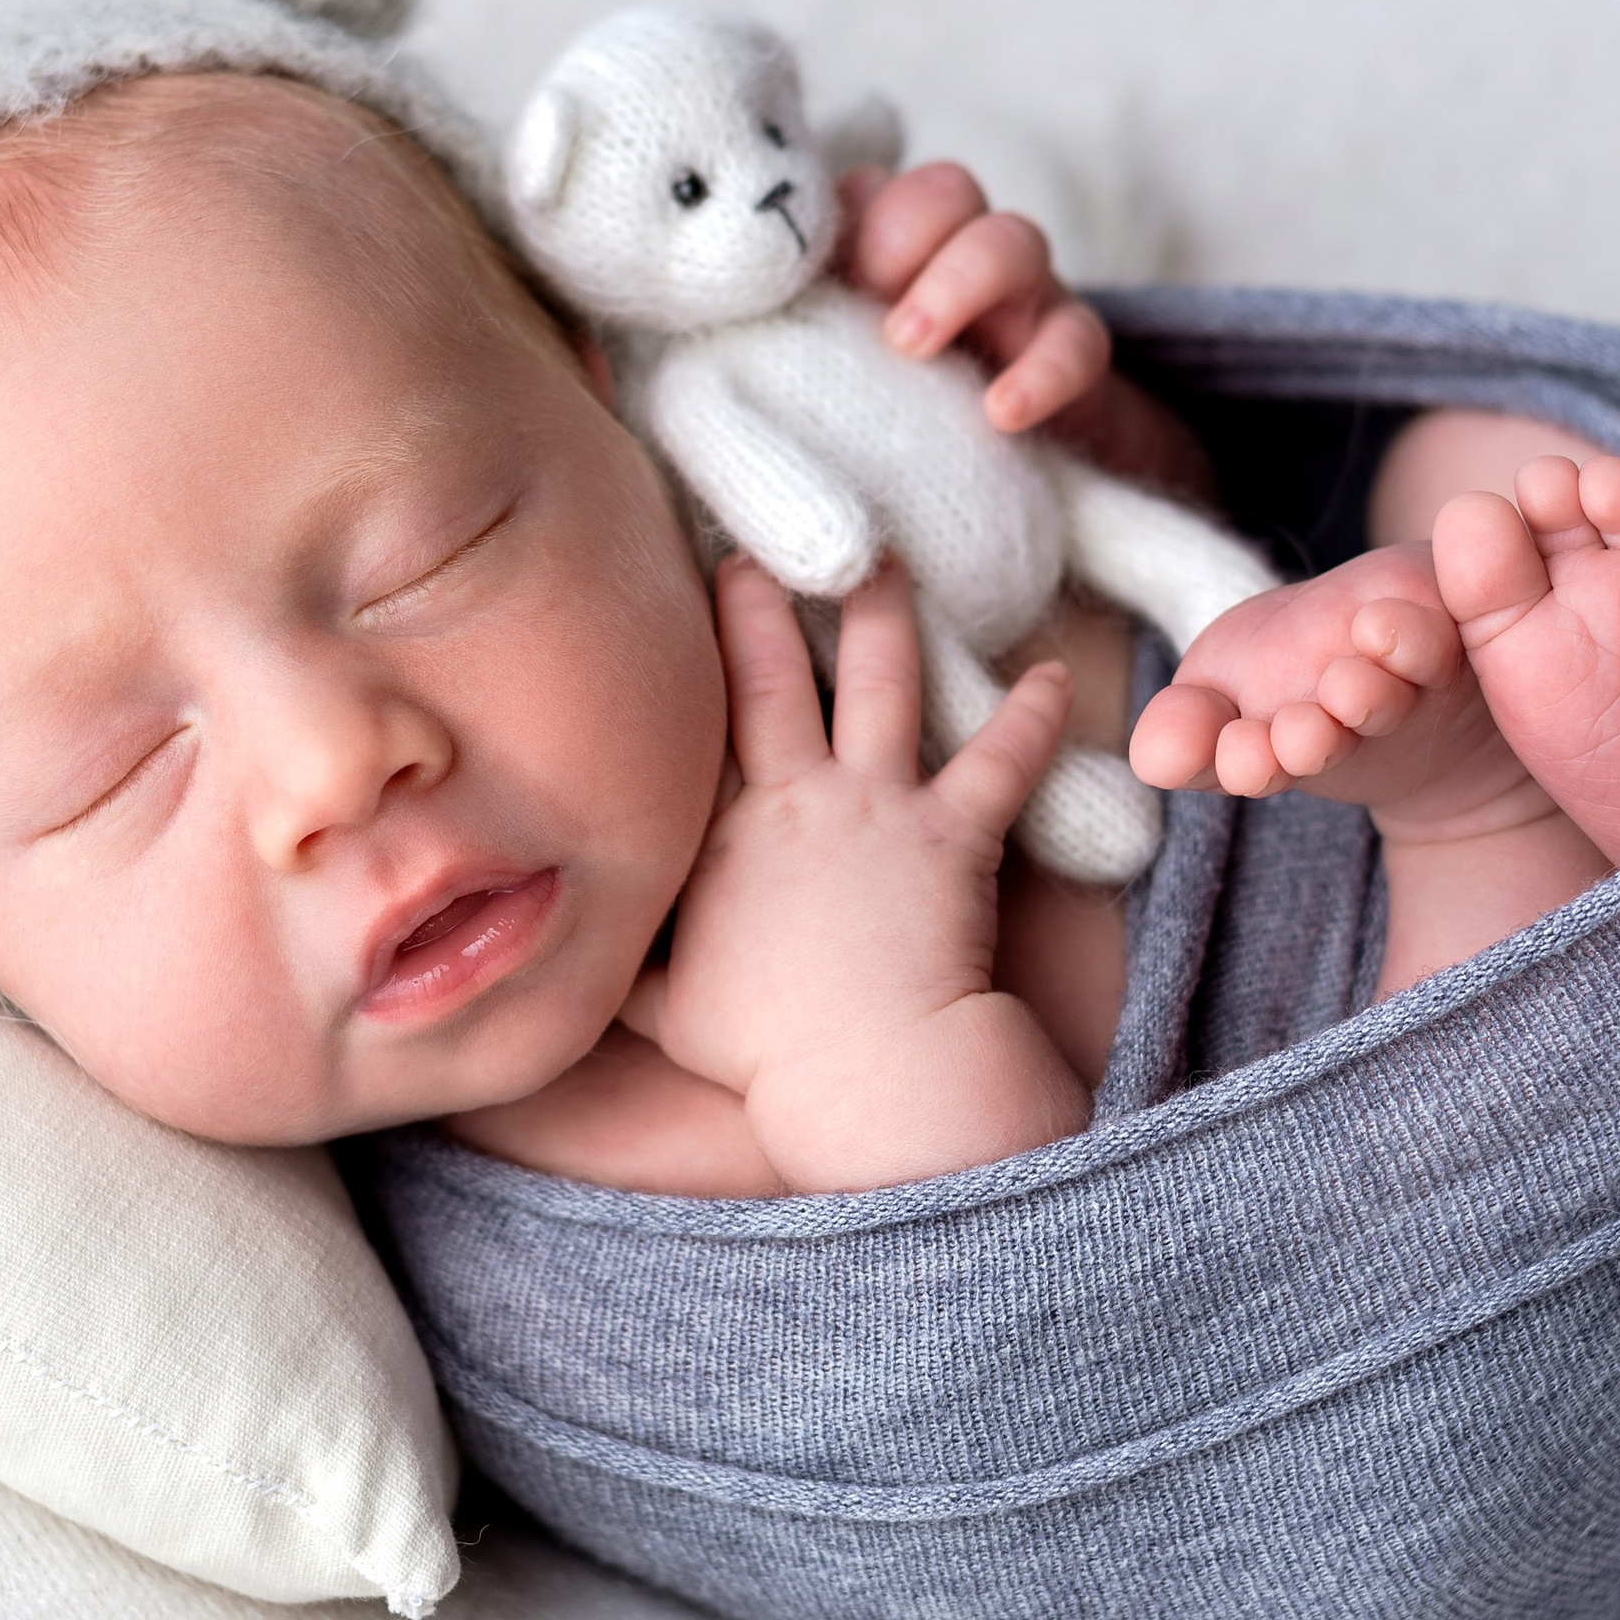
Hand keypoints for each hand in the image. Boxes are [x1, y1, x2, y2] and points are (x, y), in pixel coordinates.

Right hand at [635, 553, 1088, 1189]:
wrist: (862, 1070)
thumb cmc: (764, 1051)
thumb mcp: (663, 1012)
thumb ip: (623, 972)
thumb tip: (565, 960)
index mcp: (715, 836)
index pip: (690, 734)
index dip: (676, 669)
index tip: (662, 611)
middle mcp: (792, 799)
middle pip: (765, 677)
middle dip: (755, 604)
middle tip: (753, 549)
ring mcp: (876, 809)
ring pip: (881, 685)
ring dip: (885, 616)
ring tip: (888, 560)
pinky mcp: (952, 835)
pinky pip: (1001, 762)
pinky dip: (1031, 719)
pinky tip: (1054, 676)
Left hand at [836, 161, 1212, 500]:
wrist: (1010, 504)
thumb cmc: (899, 438)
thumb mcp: (838, 384)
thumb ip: (804, 336)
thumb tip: (721, 312)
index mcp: (886, 263)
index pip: (867, 192)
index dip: (850, 216)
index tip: (817, 277)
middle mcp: (954, 264)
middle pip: (945, 192)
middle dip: (907, 229)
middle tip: (871, 307)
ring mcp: (1022, 306)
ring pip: (1011, 242)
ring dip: (960, 280)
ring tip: (911, 346)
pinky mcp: (1075, 363)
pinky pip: (1076, 343)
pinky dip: (1039, 373)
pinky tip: (1002, 412)